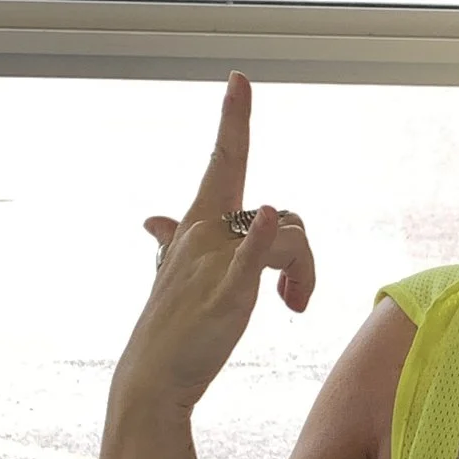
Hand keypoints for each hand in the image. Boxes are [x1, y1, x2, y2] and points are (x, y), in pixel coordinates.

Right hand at [117, 74, 315, 412]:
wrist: (151, 381)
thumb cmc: (171, 330)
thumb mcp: (173, 275)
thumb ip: (171, 242)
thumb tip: (152, 219)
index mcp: (197, 225)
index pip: (223, 160)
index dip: (234, 119)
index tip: (240, 78)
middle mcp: (204, 233)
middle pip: (284, 216)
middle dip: (304, 258)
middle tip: (296, 301)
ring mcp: (213, 262)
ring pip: (291, 237)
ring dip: (306, 273)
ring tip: (293, 308)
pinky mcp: (226, 294)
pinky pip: (251, 254)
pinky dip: (263, 237)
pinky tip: (268, 219)